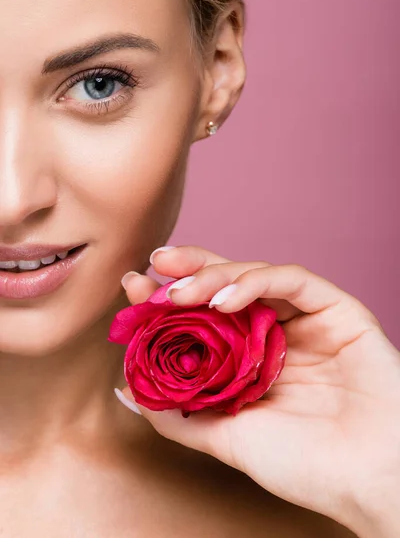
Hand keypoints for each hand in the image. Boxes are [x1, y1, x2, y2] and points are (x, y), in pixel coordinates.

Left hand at [118, 245, 399, 536]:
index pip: (204, 314)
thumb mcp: (225, 436)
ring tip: (181, 292)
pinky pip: (292, 280)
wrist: (366, 478)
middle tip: (155, 266)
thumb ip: (176, 412)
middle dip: (189, 270)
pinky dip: (254, 282)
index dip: (169, 297)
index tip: (135, 290)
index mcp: (252, 357)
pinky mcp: (335, 308)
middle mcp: (276, 332)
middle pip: (227, 284)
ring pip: (255, 274)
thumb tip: (124, 389)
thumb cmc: (303, 463)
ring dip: (214, 275)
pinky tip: (223, 300)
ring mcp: (305, 318)